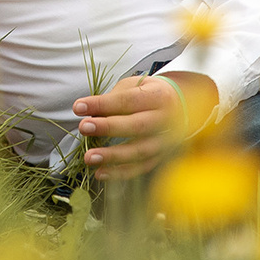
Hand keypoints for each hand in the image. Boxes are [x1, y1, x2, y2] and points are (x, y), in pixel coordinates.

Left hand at [72, 70, 219, 179]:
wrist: (180, 108)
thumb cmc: (149, 94)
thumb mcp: (134, 86)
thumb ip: (115, 98)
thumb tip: (90, 113)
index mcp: (158, 96)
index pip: (128, 100)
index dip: (103, 104)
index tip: (78, 107)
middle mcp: (165, 120)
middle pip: (137, 126)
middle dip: (108, 127)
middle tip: (84, 127)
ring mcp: (164, 141)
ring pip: (140, 151)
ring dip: (113, 156)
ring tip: (89, 157)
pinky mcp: (160, 157)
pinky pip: (140, 168)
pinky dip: (120, 173)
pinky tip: (100, 173)